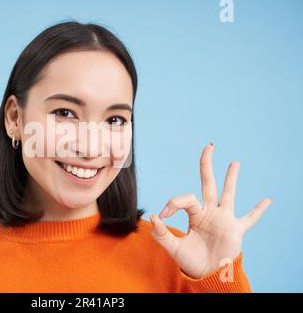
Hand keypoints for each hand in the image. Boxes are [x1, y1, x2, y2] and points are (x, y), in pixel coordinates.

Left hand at [150, 143, 271, 278]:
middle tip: (209, 146)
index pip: (185, 199)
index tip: (164, 215)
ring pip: (228, 194)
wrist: (207, 275)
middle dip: (207, 165)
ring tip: (234, 162)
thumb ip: (162, 234)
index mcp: (194, 214)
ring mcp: (224, 219)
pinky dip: (258, 211)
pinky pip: (250, 219)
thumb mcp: (174, 248)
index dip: (173, 203)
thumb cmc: (191, 261)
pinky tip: (268, 200)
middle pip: (208, 183)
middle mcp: (210, 212)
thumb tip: (154, 216)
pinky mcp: (236, 230)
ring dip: (231, 178)